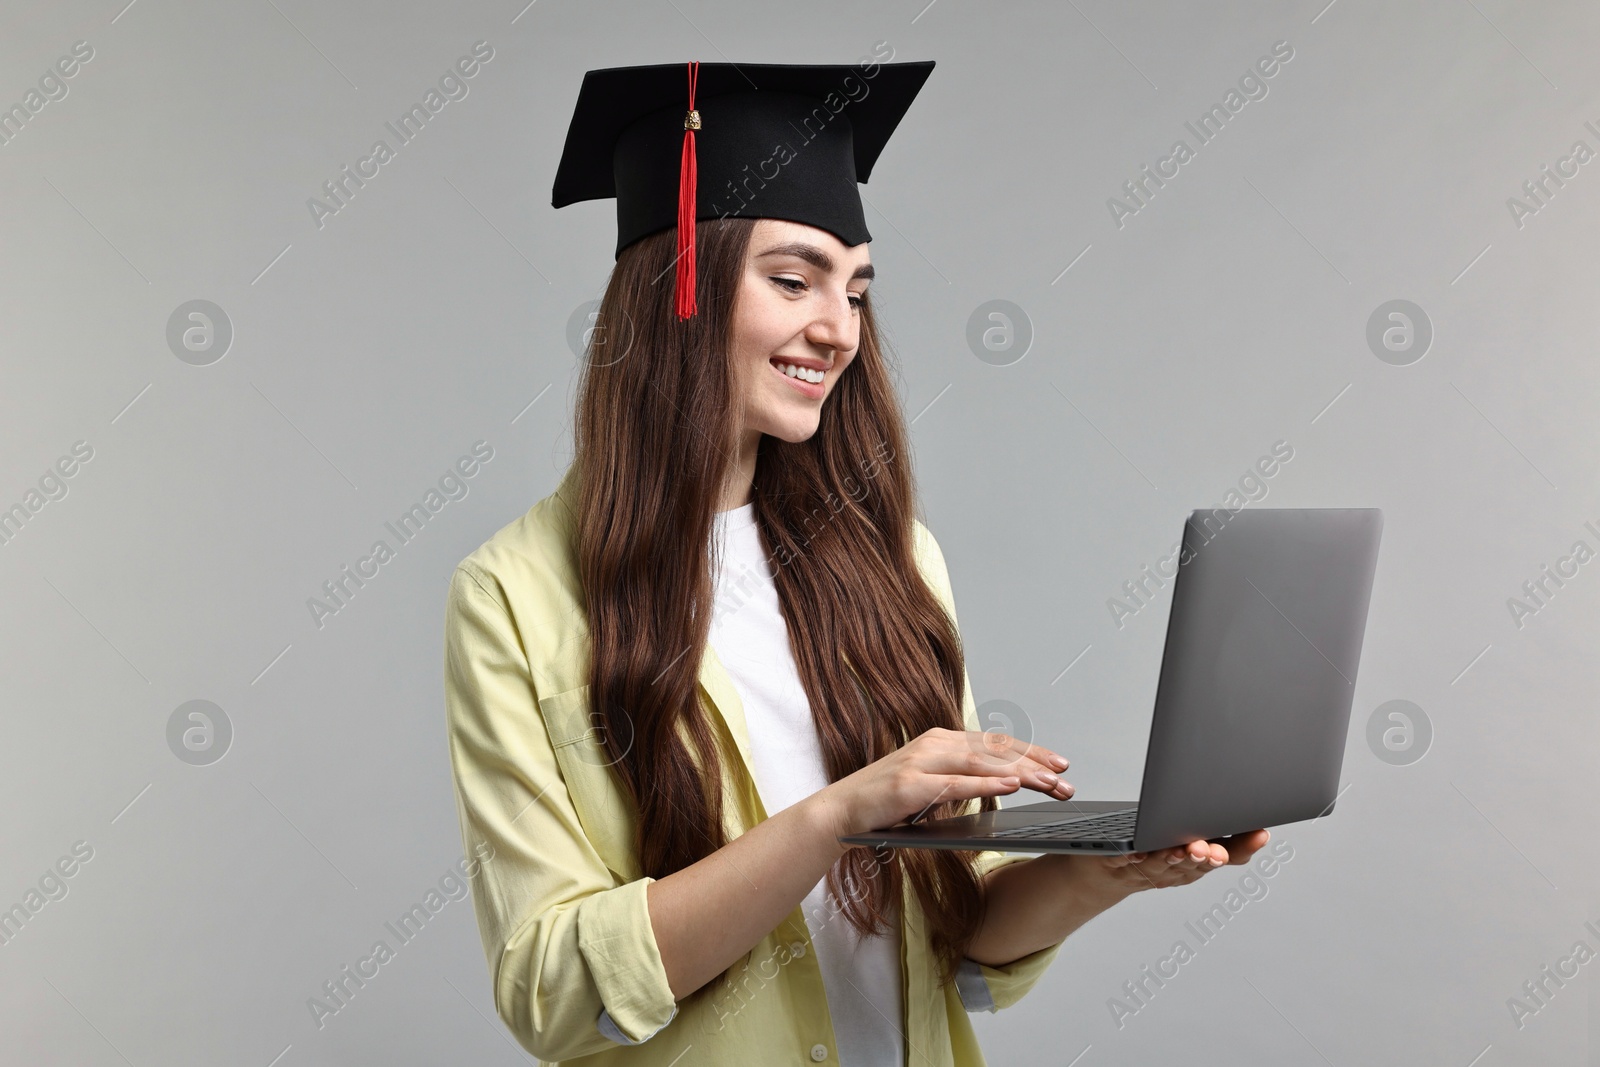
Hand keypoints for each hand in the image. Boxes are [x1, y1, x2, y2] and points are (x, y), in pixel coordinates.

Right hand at [817, 728, 1072, 839]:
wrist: (841, 812)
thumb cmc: (886, 804)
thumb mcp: (931, 786)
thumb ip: (961, 780)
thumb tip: (1000, 785)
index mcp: (941, 741)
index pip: (996, 744)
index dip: (1031, 753)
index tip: (1061, 764)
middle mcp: (934, 743)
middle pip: (996, 751)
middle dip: (1036, 765)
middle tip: (1066, 781)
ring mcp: (921, 762)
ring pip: (982, 763)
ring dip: (1020, 774)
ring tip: (1049, 784)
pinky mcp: (910, 785)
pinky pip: (956, 784)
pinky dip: (986, 785)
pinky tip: (1010, 787)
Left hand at [1071, 829, 1272, 896]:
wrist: (1106, 875)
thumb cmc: (1155, 850)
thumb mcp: (1193, 840)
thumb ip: (1218, 828)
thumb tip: (1246, 801)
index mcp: (1199, 862)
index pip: (1229, 856)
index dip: (1245, 846)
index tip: (1259, 833)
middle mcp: (1177, 870)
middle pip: (1196, 864)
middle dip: (1206, 856)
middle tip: (1211, 849)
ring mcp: (1148, 870)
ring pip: (1163, 865)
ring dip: (1173, 858)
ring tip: (1181, 849)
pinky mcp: (1118, 864)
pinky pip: (1127, 863)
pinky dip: (1132, 858)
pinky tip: (1137, 852)